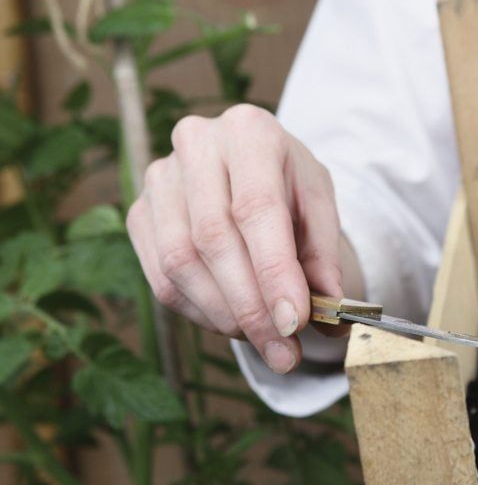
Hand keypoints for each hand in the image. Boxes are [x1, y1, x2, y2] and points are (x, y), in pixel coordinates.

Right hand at [128, 104, 349, 373]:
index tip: (294, 322)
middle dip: (252, 308)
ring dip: (226, 316)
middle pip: (213, 240)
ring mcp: (158, 179)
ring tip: (266, 341)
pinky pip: (162, 279)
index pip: (256, 209)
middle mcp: (195, 145)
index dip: (273, 272)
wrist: (250, 167)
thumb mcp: (320, 209)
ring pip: (180, 264)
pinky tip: (234, 324)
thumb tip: (332, 318)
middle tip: (284, 352)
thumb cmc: (288, 186)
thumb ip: (325, 259)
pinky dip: (201, 313)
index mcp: (249, 132)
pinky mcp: (138, 214)